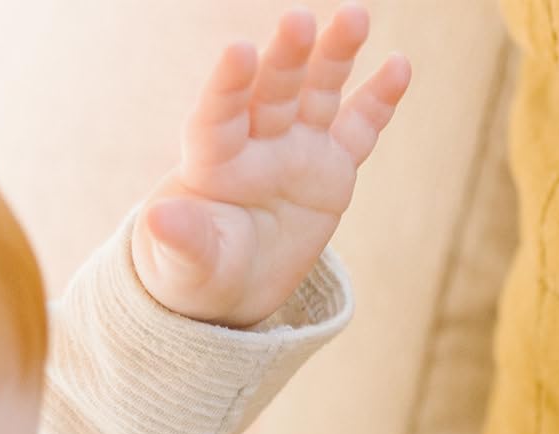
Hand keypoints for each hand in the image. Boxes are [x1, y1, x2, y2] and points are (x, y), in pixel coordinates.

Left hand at [131, 7, 409, 329]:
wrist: (234, 281)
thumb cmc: (198, 269)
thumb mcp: (185, 263)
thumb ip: (179, 239)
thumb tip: (158, 221)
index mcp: (213, 160)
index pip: (218, 115)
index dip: (228, 84)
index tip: (239, 52)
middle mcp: (255, 142)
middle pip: (271, 91)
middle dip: (286, 57)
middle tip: (298, 21)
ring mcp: (297, 149)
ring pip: (317, 94)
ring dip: (335, 55)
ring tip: (356, 16)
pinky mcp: (331, 167)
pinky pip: (358, 131)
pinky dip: (378, 101)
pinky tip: (400, 66)